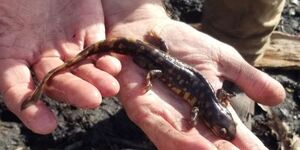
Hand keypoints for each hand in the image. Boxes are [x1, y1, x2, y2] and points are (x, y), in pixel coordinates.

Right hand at [0, 0, 120, 133]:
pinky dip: (105, 60)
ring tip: (110, 87)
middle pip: (57, 81)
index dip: (29, 107)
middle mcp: (41, 56)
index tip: (46, 125)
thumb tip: (8, 57)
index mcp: (12, 53)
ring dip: (95, 80)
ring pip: (80, 70)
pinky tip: (113, 67)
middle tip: (92, 100)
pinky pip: (97, 51)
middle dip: (74, 91)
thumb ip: (3, 28)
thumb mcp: (3, 10)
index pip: (17, 88)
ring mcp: (66, 46)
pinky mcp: (88, 34)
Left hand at [103, 1, 284, 148]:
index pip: (230, 132)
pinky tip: (198, 146)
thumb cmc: (184, 44)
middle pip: (208, 144)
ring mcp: (162, 114)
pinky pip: (157, 125)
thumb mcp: (222, 59)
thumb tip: (277, 98)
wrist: (148, 31)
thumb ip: (246, 78)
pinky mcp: (141, 106)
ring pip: (183, 142)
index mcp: (207, 108)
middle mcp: (186, 117)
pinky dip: (176, 137)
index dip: (245, 145)